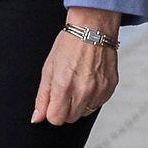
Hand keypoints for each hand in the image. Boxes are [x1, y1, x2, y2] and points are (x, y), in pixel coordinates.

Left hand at [33, 10, 119, 125]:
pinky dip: (92, 97)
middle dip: (65, 109)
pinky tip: (89, 80)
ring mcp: (99, 90)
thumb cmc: (69, 44)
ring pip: (85, 112)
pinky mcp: (110, 88)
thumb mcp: (48, 69)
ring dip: (79, 103)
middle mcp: (83, 91)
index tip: (53, 101)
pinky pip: (98, 103)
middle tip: (65, 90)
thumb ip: (42, 96)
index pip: (56, 119)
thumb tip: (37, 118)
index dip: (52, 112)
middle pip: (70, 119)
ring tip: (78, 83)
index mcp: (64, 86)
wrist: (93, 28)